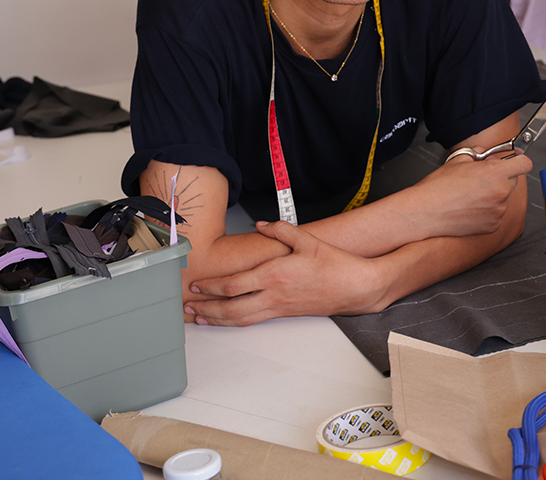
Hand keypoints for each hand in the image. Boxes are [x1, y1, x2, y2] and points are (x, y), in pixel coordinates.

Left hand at [183, 220, 384, 325]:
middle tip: (187, 307)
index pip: (235, 285)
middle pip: (231, 308)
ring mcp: (279, 307)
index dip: (212, 287)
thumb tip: (261, 223)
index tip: (197, 285)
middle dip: (206, 309)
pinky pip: (254, 320)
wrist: (357, 287)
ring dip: (217, 320)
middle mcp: (274, 294)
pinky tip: (226, 320)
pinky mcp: (286, 313)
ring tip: (199, 319)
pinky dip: (235, 322)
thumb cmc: (335, 265)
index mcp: (275, 275)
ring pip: (241, 319)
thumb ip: (281, 230)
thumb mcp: (307, 239)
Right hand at [402, 150, 531, 239]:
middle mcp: (502, 192)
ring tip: (470, 196)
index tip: (515, 161)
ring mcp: (499, 211)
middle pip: (513, 181)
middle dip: (501, 178)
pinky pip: (496, 214)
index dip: (519, 160)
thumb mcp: (458, 160)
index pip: (525, 164)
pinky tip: (470, 208)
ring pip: (503, 198)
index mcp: (496, 173)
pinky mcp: (493, 225)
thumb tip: (485, 155)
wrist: (426, 212)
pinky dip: (487, 211)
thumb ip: (478, 154)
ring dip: (493, 195)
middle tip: (481, 178)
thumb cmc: (439, 186)